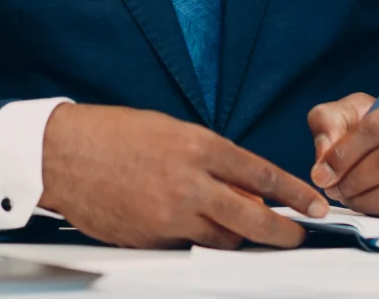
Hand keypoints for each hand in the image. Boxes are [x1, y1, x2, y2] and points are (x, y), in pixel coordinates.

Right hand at [40, 103, 327, 248]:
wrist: (64, 154)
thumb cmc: (113, 134)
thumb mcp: (170, 131)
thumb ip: (207, 158)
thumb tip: (241, 184)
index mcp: (198, 146)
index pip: (262, 175)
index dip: (295, 194)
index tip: (314, 205)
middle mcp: (190, 182)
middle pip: (253, 218)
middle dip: (282, 232)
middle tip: (297, 236)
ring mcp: (170, 216)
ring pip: (223, 239)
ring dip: (237, 238)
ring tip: (240, 230)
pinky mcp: (152, 240)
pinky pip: (188, 247)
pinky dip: (198, 241)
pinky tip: (192, 228)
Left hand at [307, 87, 378, 215]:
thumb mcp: (364, 109)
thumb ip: (333, 122)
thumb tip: (322, 162)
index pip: (376, 126)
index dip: (345, 152)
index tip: (323, 172)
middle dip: (354, 178)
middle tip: (333, 189)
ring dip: (367, 198)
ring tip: (348, 198)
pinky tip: (369, 205)